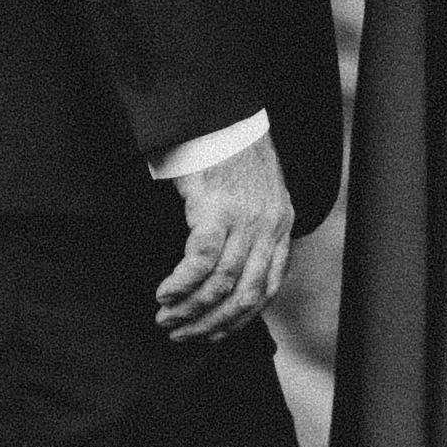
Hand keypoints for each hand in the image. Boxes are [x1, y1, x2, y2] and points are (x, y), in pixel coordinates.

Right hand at [154, 134, 294, 345]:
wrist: (219, 112)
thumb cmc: (228, 151)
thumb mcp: (254, 193)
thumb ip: (250, 230)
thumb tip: (228, 272)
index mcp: (281, 225)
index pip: (268, 289)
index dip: (239, 319)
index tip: (212, 334)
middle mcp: (269, 226)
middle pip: (245, 294)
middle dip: (211, 323)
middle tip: (181, 335)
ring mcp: (245, 218)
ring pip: (222, 282)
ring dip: (191, 308)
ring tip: (166, 318)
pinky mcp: (216, 207)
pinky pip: (201, 260)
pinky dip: (182, 283)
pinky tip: (165, 293)